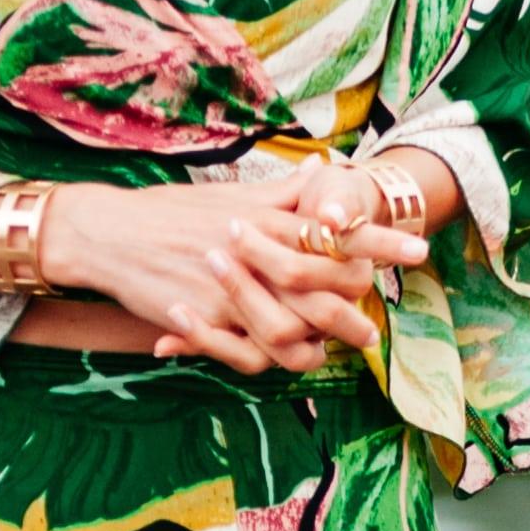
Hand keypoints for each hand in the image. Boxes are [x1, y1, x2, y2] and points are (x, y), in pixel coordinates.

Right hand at [39, 178, 384, 375]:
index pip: (334, 230)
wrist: (110, 233)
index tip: (418, 247)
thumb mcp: (230, 195)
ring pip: (291, 328)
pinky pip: (246, 351)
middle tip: (377, 326)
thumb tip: (322, 171)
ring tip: (342, 349)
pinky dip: (269, 359)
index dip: (379, 241)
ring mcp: (230, 288)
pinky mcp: (206, 317)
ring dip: (319, 342)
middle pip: (324, 284)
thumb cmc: (171, 213)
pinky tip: (290, 357)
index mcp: (264, 218)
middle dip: (357, 308)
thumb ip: (282, 193)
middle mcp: (254, 251)